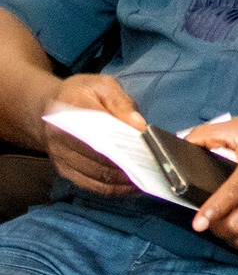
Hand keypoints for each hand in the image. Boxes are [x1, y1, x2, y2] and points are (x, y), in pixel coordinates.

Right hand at [41, 75, 141, 195]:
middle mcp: (59, 137)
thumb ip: (120, 103)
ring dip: (121, 180)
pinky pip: (89, 185)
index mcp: (68, 110)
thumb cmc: (82, 94)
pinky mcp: (64, 170)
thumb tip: (138, 125)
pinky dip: (111, 188)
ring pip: (95, 175)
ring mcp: (61, 157)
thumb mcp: (102, 86)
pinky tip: (130, 186)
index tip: (144, 149)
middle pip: (97, 158)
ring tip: (146, 178)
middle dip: (126, 165)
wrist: (49, 108)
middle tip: (152, 167)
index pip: (97, 131)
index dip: (122, 143)